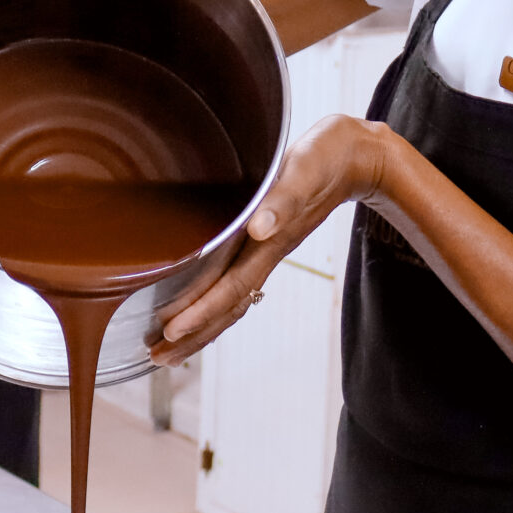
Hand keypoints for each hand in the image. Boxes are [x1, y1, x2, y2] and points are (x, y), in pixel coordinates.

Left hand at [152, 115, 390, 367]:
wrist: (355, 155)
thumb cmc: (328, 158)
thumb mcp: (304, 171)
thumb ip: (282, 201)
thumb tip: (260, 228)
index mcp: (271, 242)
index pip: (231, 288)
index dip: (201, 312)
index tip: (171, 331)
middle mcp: (267, 252)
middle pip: (229, 307)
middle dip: (194, 335)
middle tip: (158, 356)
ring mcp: (267, 250)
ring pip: (232, 300)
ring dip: (201, 327)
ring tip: (170, 346)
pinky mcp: (266, 240)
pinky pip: (236, 281)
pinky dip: (213, 302)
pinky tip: (197, 305)